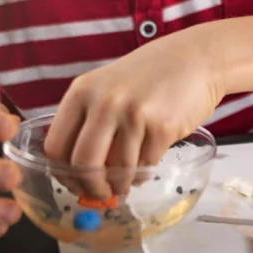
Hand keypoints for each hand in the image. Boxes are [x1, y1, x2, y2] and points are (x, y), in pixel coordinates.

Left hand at [44, 31, 225, 195]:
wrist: (197, 57)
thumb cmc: (151, 75)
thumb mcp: (108, 87)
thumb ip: (90, 121)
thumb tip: (79, 174)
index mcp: (82, 91)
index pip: (55, 146)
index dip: (62, 173)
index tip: (74, 183)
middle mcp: (104, 101)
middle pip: (82, 163)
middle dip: (91, 188)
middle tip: (100, 195)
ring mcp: (134, 114)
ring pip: (117, 170)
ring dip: (121, 184)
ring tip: (127, 180)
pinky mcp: (162, 127)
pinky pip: (146, 166)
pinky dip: (144, 173)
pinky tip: (147, 165)